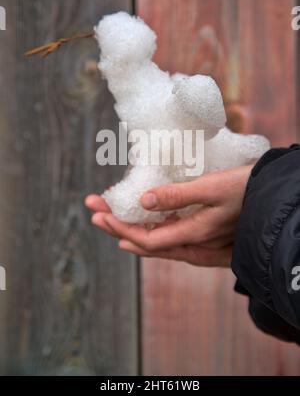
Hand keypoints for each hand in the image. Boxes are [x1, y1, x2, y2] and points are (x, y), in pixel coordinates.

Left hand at [85, 165, 252, 267]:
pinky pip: (170, 243)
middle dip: (116, 226)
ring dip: (130, 230)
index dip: (119, 226)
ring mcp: (199, 246)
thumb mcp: (212, 188)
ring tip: (109, 219)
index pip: (145, 238)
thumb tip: (143, 199)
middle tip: (94, 211)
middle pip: (145, 243)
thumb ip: (177, 196)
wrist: (274, 201)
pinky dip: (150, 234)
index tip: (99, 212)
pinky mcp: (204, 241)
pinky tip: (143, 227)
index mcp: (193, 234)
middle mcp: (193, 246)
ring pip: (156, 244)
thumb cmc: (246, 190)